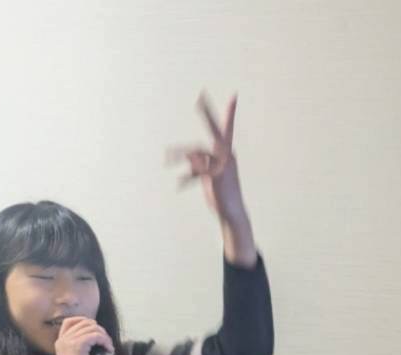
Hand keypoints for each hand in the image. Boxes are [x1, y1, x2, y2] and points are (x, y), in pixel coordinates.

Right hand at [55, 316, 114, 354]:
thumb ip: (79, 346)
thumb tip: (95, 337)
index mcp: (60, 343)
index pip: (70, 321)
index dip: (84, 321)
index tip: (95, 330)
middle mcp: (62, 340)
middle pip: (84, 322)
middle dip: (98, 330)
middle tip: (105, 343)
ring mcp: (69, 342)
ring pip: (92, 328)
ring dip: (104, 336)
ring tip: (108, 347)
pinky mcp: (78, 345)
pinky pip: (96, 335)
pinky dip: (105, 341)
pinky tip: (109, 350)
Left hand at [167, 92, 246, 224]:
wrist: (232, 213)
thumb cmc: (222, 194)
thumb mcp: (209, 176)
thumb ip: (199, 164)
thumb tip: (188, 156)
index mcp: (227, 153)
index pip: (228, 129)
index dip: (230, 113)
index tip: (234, 96)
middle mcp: (227, 155)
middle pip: (216, 130)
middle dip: (207, 113)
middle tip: (200, 96)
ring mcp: (222, 165)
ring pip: (197, 151)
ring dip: (179, 154)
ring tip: (166, 158)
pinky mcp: (215, 176)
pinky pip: (196, 171)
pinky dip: (187, 177)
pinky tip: (179, 184)